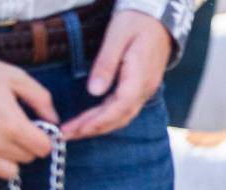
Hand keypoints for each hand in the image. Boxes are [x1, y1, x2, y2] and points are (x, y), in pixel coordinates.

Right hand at [0, 55, 57, 182]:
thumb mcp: (14, 76)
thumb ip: (41, 99)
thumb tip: (54, 121)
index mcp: (12, 124)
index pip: (44, 149)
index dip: (43, 139)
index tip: (34, 130)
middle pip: (27, 159)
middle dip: (25, 145)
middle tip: (12, 128)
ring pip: (9, 172)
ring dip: (9, 159)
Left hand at [61, 10, 170, 140]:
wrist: (158, 19)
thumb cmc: (136, 22)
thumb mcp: (117, 36)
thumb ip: (105, 64)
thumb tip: (93, 92)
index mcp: (140, 78)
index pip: (119, 107)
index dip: (98, 121)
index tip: (78, 128)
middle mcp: (144, 90)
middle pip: (119, 117)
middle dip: (92, 129)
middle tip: (66, 135)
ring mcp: (144, 91)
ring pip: (121, 116)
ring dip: (98, 126)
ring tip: (75, 131)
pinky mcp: (140, 89)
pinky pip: (123, 109)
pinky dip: (106, 118)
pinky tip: (91, 120)